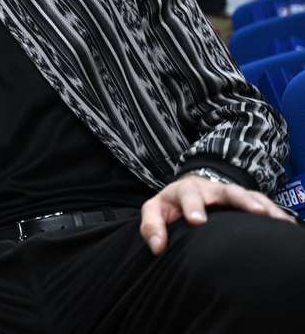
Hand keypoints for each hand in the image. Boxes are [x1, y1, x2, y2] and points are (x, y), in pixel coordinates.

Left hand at [140, 174, 295, 254]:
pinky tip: (285, 223)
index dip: (192, 206)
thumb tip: (157, 248)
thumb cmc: (170, 206)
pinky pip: (261, 203)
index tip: (197, 221)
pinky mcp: (243, 200)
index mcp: (184, 190)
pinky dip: (273, 212)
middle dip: (238, 200)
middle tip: (252, 211)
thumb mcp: (155, 211)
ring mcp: (228, 194)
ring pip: (246, 195)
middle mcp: (209, 189)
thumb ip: (151, 227)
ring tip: (271, 216)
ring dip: (259, 204)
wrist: (188, 191)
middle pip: (225, 190)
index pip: (186, 195)